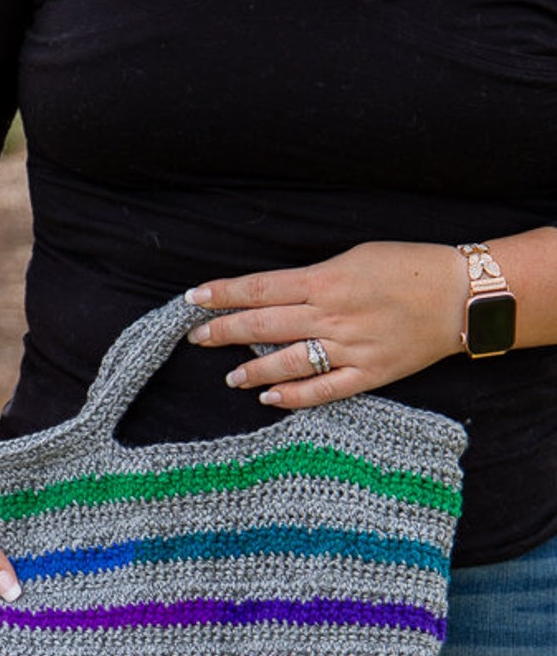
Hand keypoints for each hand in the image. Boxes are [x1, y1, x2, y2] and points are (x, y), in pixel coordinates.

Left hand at [184, 241, 466, 406]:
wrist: (460, 296)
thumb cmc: (407, 267)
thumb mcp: (355, 256)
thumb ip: (314, 278)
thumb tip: (275, 295)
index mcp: (326, 280)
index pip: (260, 289)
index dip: (223, 294)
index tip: (194, 300)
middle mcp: (332, 316)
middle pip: (264, 326)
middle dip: (224, 331)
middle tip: (197, 338)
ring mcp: (350, 348)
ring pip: (288, 362)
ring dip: (253, 370)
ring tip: (230, 375)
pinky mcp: (369, 374)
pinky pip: (323, 390)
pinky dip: (293, 397)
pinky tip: (269, 398)